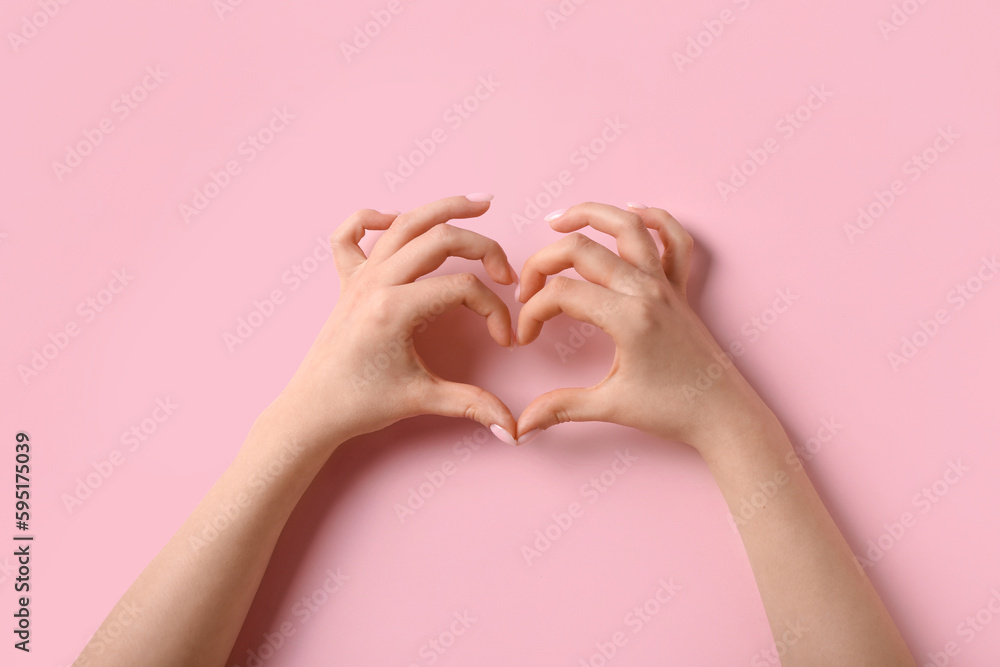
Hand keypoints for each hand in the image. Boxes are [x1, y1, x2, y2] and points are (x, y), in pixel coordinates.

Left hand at [264, 194, 520, 453]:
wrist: (313, 411)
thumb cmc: (360, 404)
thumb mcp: (422, 400)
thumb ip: (472, 405)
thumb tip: (512, 429)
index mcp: (395, 308)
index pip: (464, 288)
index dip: (494, 311)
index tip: (503, 341)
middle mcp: (376, 282)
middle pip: (441, 239)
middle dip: (484, 248)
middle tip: (507, 272)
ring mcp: (359, 277)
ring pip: (405, 223)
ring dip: (444, 208)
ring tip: (480, 202)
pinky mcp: (346, 281)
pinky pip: (352, 234)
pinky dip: (374, 218)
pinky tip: (398, 220)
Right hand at [514, 202, 770, 454]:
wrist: (723, 415)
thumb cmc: (673, 411)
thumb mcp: (611, 407)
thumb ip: (561, 408)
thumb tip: (522, 427)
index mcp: (628, 318)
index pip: (561, 294)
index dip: (532, 312)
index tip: (526, 338)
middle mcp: (647, 291)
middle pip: (582, 249)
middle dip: (542, 263)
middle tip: (525, 288)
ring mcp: (666, 285)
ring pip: (628, 227)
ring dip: (591, 214)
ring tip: (558, 220)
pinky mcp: (681, 289)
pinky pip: (674, 240)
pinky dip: (654, 218)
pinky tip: (631, 213)